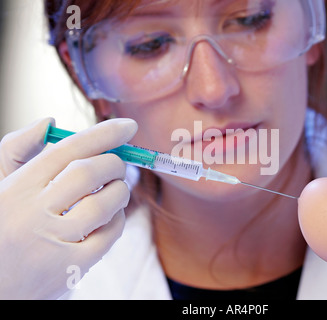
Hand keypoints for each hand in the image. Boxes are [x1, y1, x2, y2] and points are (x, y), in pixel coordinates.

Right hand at [0, 118, 137, 298]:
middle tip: (117, 166)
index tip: (128, 126)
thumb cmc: (1, 228)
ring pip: (105, 203)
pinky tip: (108, 218)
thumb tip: (49, 122)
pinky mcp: (70, 267)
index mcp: (16, 188)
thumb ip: (17, 151)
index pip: (67, 150)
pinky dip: (117, 220)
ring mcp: (52, 242)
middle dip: (114, 164)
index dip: (103, 134)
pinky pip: (110, 234)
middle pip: (90, 172)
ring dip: (120, 191)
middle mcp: (32, 213)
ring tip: (114, 191)